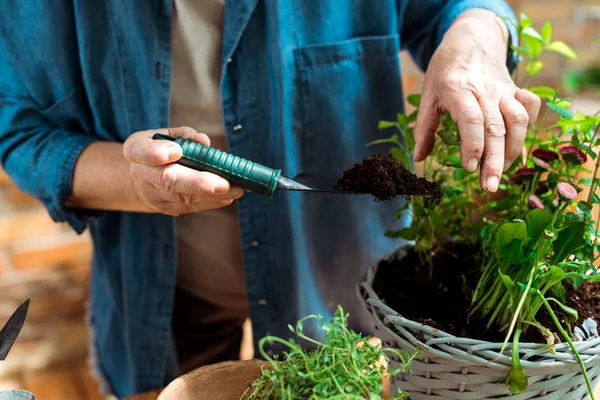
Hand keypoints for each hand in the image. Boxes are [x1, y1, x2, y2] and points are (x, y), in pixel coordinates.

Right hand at [123, 126, 243, 215]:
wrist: (142, 178)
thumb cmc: (159, 149)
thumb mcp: (166, 134)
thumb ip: (185, 135)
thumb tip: (204, 142)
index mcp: (136, 150)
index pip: (140, 151)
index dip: (156, 153)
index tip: (175, 151)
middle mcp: (142, 175)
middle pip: (168, 180)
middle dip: (198, 183)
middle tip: (223, 184)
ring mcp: (154, 196)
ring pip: (184, 197)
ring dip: (213, 195)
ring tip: (237, 189)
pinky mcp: (168, 208)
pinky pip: (191, 206)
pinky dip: (212, 202)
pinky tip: (229, 196)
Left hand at [413, 9, 540, 193]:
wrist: (469, 40)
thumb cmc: (445, 71)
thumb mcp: (428, 95)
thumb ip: (423, 128)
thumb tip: (419, 158)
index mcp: (458, 88)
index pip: (472, 120)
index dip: (473, 146)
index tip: (469, 169)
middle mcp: (485, 89)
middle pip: (496, 128)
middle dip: (494, 161)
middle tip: (489, 187)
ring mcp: (504, 89)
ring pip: (518, 120)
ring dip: (513, 149)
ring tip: (500, 172)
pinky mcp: (516, 89)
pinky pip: (530, 107)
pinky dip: (528, 127)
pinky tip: (516, 144)